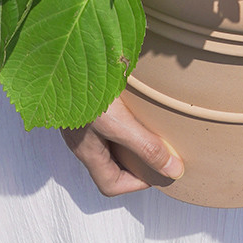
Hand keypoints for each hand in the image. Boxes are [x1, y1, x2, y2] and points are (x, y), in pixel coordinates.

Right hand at [61, 96, 183, 196]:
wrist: (69, 57)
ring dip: (131, 135)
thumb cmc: (83, 91)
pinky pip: (107, 114)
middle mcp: (82, 137)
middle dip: (136, 160)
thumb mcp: (119, 124)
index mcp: (86, 150)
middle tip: (160, 149)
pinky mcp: (87, 97)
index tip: (158, 171)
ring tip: (153, 125)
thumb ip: (145, 147)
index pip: (110, 184)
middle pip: (111, 162)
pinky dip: (125, 114)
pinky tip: (137, 100)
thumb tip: (173, 170)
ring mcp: (83, 116)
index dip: (135, 184)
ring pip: (110, 136)